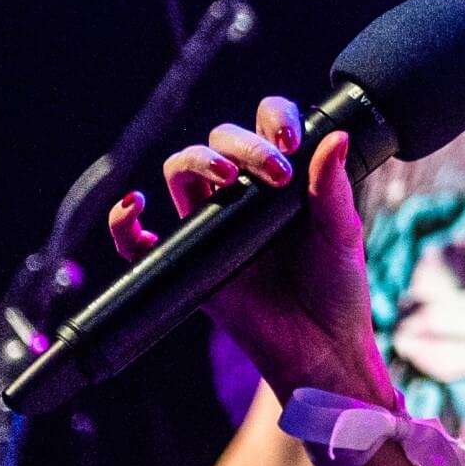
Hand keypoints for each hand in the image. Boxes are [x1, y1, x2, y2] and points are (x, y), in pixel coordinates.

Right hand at [109, 100, 389, 407]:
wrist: (323, 346)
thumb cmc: (337, 287)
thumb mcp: (341, 232)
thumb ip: (332, 186)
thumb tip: (333, 135)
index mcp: (283, 178)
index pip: (264, 125)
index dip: (272, 119)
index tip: (289, 142)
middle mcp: (243, 195)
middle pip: (218, 142)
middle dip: (240, 143)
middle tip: (274, 173)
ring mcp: (213, 227)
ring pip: (180, 173)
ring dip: (195, 162)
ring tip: (225, 178)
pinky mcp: (189, 264)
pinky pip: (138, 242)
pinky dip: (123, 223)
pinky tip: (134, 206)